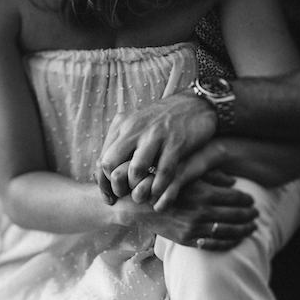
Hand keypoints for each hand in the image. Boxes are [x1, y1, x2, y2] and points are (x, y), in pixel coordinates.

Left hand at [97, 93, 216, 204]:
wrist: (196, 103)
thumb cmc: (164, 120)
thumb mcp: (138, 123)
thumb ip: (122, 142)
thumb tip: (104, 168)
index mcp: (123, 125)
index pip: (103, 159)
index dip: (103, 183)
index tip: (110, 196)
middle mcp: (135, 128)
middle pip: (111, 164)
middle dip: (116, 186)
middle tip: (125, 195)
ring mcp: (155, 135)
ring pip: (135, 170)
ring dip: (138, 188)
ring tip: (143, 195)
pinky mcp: (176, 143)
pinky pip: (163, 172)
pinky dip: (159, 187)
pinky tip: (160, 192)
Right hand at [117, 175, 256, 250]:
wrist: (139, 204)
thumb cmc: (165, 183)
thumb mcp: (188, 173)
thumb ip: (213, 176)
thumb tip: (234, 181)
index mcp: (204, 193)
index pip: (236, 198)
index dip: (247, 200)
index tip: (253, 200)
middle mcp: (202, 212)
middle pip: (236, 216)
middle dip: (250, 215)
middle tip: (257, 214)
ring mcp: (195, 228)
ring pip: (228, 232)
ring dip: (244, 230)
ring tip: (252, 228)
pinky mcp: (188, 240)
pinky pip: (214, 244)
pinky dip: (229, 243)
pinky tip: (237, 240)